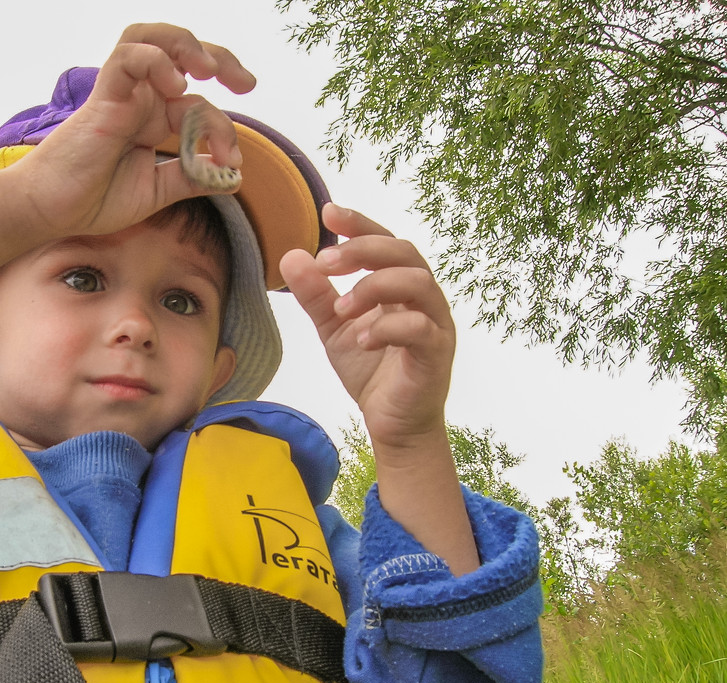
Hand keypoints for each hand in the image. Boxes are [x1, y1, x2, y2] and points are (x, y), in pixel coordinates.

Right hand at [22, 23, 255, 238]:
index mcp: (153, 118)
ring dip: (188, 46)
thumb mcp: (156, 192)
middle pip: (182, 53)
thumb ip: (191, 179)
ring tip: (211, 70)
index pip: (198, 105)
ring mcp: (122, 94)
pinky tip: (176, 86)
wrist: (51, 211)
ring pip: (154, 38)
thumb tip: (234, 177)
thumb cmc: (93, 199)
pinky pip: (128, 57)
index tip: (233, 163)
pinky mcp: (103, 98)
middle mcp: (140, 98)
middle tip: (246, 84)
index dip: (224, 130)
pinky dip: (156, 61)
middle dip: (220, 59)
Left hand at [280, 203, 456, 450]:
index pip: (385, 242)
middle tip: (325, 263)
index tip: (328, 213)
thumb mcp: (334, 328)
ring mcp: (435, 325)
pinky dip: (387, 328)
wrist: (393, 423)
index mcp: (399, 287)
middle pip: (404, 253)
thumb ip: (316, 295)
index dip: (360, 225)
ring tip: (341, 310)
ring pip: (418, 283)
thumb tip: (291, 255)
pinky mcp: (436, 354)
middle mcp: (423, 299)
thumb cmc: (371, 370)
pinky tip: (360, 339)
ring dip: (373, 288)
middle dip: (362, 251)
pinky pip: (420, 328)